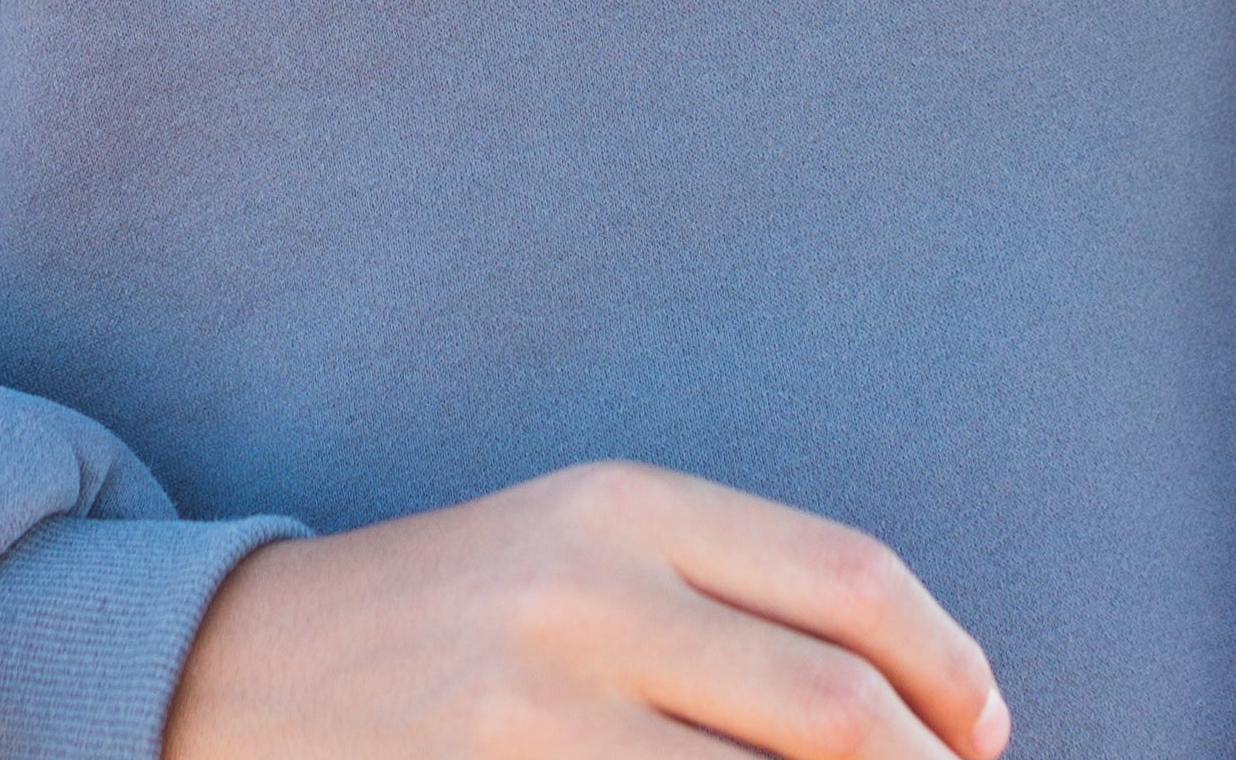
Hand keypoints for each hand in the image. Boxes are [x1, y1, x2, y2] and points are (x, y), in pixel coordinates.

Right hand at [165, 460, 1009, 759]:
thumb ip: (727, 603)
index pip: (849, 583)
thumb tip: (910, 708)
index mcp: (625, 502)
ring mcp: (536, 703)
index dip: (950, 669)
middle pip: (832, 708)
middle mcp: (588, 589)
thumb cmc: (456, 616)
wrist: (248, 666)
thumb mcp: (584, 555)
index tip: (987, 733)